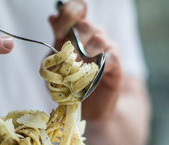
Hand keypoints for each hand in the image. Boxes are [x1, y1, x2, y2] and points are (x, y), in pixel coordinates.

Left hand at [49, 0, 121, 121]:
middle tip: (69, 57)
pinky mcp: (116, 68)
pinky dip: (103, 63)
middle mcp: (93, 38)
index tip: (59, 32)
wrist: (84, 110)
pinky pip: (112, 57)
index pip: (77, 10)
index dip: (69, 14)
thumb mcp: (55, 64)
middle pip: (87, 25)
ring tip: (78, 68)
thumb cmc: (68, 85)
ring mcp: (106, 51)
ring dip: (86, 53)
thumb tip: (52, 18)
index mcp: (76, 34)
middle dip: (75, 39)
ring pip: (100, 39)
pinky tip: (95, 71)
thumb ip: (55, 43)